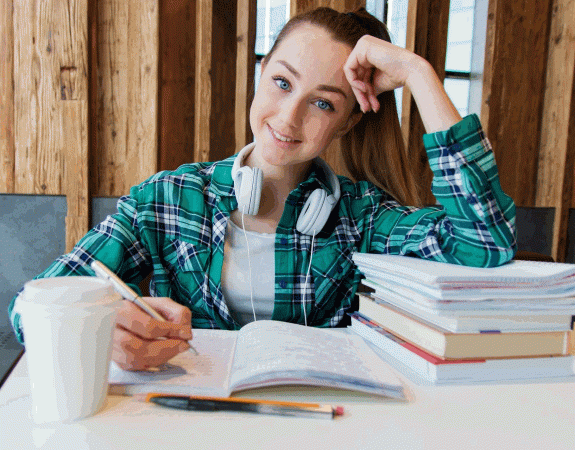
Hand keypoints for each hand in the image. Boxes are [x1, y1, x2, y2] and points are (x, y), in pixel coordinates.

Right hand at [112, 297, 192, 370]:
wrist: (118, 317)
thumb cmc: (140, 310)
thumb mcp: (159, 303)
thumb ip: (176, 313)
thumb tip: (186, 332)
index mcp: (120, 311)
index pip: (146, 326)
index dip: (169, 331)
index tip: (185, 333)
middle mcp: (110, 331)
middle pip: (137, 347)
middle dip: (166, 348)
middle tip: (183, 345)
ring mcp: (110, 349)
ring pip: (135, 361)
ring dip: (161, 357)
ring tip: (174, 348)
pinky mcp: (116, 361)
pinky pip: (136, 367)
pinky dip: (153, 362)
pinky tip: (162, 353)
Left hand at [344, 35, 460, 131]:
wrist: (411, 71)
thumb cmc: (398, 76)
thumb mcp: (377, 83)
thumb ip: (366, 87)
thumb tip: (361, 103)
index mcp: (368, 52)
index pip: (358, 75)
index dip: (362, 92)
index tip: (369, 106)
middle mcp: (365, 45)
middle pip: (355, 75)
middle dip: (361, 94)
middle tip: (366, 109)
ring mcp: (363, 43)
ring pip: (352, 74)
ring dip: (359, 92)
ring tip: (368, 105)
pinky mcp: (362, 46)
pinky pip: (349, 69)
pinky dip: (354, 82)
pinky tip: (364, 89)